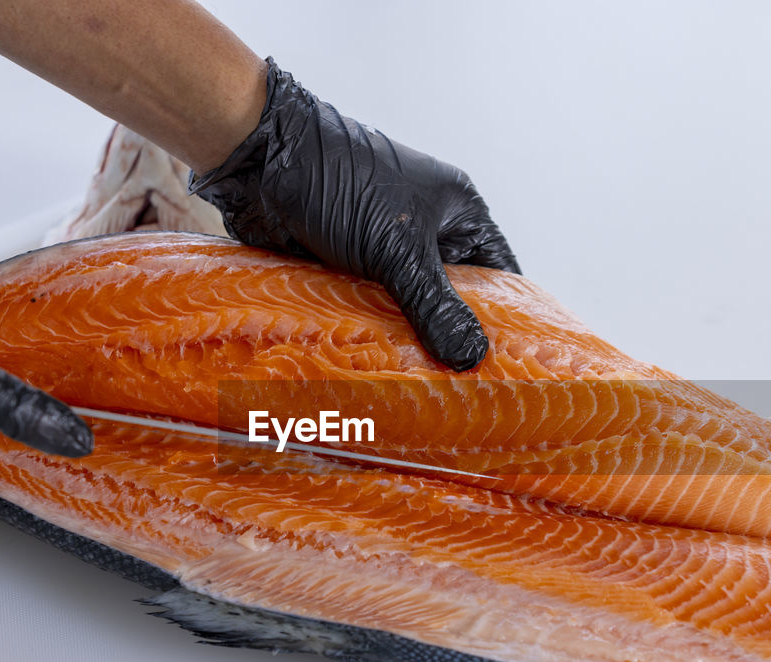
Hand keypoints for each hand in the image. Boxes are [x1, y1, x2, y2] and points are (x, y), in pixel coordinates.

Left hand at [189, 58, 519, 371]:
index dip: (508, 318)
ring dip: (410, 342)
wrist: (260, 162)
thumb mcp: (398, 249)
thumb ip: (435, 305)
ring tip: (425, 391)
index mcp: (457, 213)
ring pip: (410, 308)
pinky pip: (371, 310)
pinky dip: (374, 335)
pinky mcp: (347, 268)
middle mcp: (427, 232)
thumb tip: (472, 357)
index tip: (510, 365)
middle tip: (465, 390)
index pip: (500, 274)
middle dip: (454, 338)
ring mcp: (385, 251)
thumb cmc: (339, 184)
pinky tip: (380, 370)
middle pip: (454, 298)